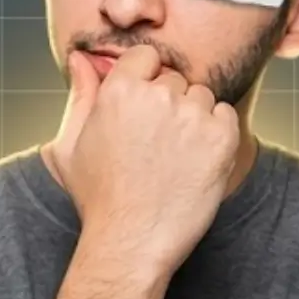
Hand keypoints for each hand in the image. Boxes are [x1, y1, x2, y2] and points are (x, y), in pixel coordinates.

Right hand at [49, 44, 240, 274]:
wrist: (131, 242)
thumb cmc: (99, 198)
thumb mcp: (72, 144)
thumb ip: (80, 94)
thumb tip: (80, 58)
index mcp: (120, 90)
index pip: (147, 56)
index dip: (146, 79)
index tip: (144, 109)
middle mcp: (158, 96)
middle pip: (175, 80)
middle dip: (169, 104)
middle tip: (156, 146)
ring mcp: (192, 116)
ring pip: (201, 98)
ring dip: (193, 119)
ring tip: (174, 158)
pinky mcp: (221, 138)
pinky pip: (225, 116)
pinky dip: (217, 134)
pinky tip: (195, 163)